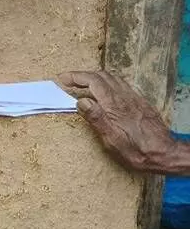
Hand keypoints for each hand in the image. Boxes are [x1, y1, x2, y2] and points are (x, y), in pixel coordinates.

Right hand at [58, 71, 174, 172]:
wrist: (165, 153)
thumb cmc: (137, 151)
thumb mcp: (112, 140)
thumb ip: (96, 118)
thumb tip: (81, 101)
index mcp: (114, 105)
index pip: (93, 81)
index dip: (76, 77)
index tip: (63, 79)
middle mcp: (125, 97)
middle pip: (102, 76)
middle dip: (83, 75)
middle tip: (69, 81)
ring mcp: (134, 98)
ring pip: (113, 78)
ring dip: (95, 77)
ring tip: (83, 84)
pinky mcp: (140, 102)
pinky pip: (121, 85)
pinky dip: (107, 83)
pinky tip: (104, 92)